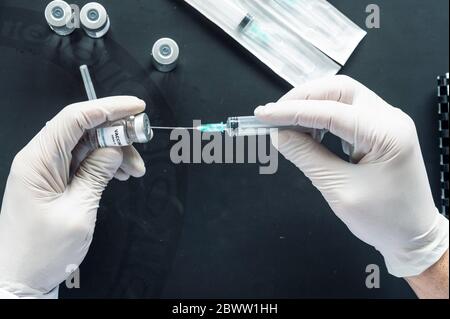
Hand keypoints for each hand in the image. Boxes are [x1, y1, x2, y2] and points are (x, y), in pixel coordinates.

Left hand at [0, 96, 146, 296]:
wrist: (20, 277)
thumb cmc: (41, 251)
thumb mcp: (77, 210)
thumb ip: (96, 174)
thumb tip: (114, 148)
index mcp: (38, 160)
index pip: (75, 118)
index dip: (109, 108)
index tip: (136, 108)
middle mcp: (40, 159)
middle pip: (83, 129)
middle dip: (116, 133)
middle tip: (141, 145)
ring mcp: (47, 169)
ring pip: (87, 144)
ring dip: (114, 152)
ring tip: (133, 170)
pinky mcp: (54, 180)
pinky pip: (83, 161)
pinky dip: (104, 164)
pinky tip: (119, 174)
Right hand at [255, 75, 448, 277]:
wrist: (412, 235)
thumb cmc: (383, 219)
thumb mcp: (338, 189)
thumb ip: (306, 157)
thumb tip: (278, 135)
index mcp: (386, 133)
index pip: (330, 111)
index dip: (292, 112)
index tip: (263, 115)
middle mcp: (390, 118)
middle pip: (339, 90)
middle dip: (303, 98)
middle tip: (274, 114)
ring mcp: (386, 122)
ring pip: (342, 97)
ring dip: (311, 105)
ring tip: (285, 121)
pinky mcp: (379, 131)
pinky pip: (346, 112)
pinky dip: (322, 116)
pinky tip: (306, 129)